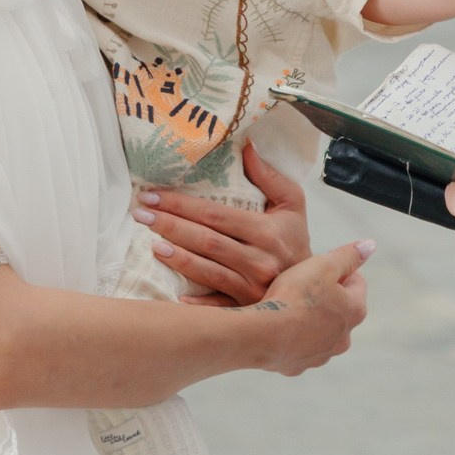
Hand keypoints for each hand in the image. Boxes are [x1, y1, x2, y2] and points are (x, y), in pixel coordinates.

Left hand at [134, 141, 311, 305]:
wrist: (313, 284)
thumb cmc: (296, 239)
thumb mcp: (293, 203)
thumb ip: (269, 176)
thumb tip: (246, 146)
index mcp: (267, 231)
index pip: (215, 214)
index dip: (182, 204)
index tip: (153, 195)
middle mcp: (259, 260)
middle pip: (206, 241)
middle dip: (170, 225)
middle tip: (141, 214)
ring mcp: (252, 288)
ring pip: (207, 271)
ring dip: (177, 258)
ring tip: (151, 245)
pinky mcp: (246, 308)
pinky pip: (217, 306)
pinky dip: (197, 303)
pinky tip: (175, 294)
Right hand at [255, 239, 373, 376]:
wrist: (262, 334)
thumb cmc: (295, 296)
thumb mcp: (324, 265)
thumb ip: (349, 255)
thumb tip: (369, 245)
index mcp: (355, 311)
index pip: (357, 283)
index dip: (340, 269)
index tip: (321, 265)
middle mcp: (344, 338)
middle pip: (340, 309)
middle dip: (327, 296)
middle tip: (304, 284)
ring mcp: (321, 355)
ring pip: (321, 332)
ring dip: (311, 319)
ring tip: (290, 305)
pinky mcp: (298, 366)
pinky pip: (298, 348)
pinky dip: (292, 337)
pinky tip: (277, 326)